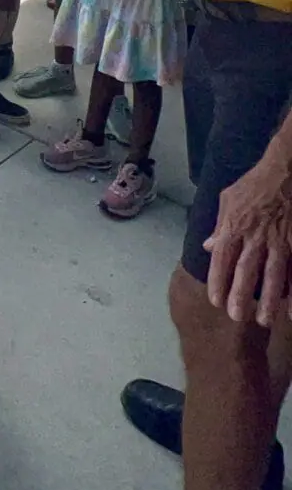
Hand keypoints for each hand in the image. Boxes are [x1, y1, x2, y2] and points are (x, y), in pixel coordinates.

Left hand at [204, 149, 291, 325]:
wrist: (286, 169)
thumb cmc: (255, 184)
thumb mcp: (229, 199)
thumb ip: (219, 226)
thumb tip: (207, 247)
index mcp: (234, 225)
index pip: (222, 258)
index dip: (217, 281)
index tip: (215, 301)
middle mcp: (255, 235)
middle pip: (246, 270)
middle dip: (240, 296)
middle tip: (237, 318)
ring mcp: (279, 239)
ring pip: (273, 274)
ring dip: (269, 299)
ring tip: (264, 320)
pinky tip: (291, 309)